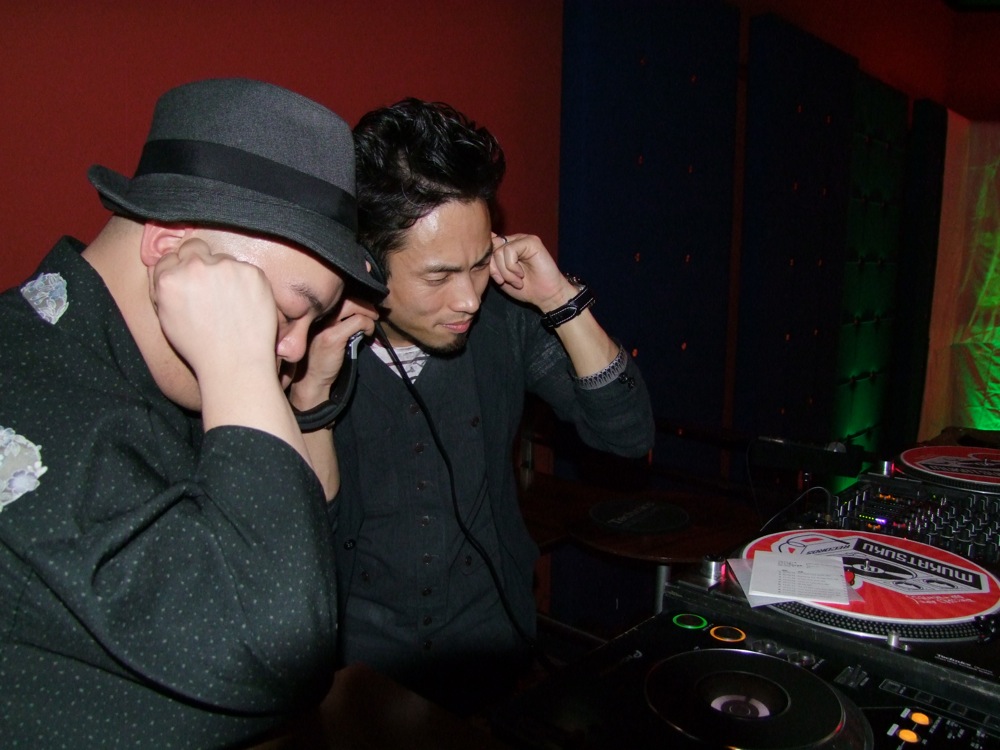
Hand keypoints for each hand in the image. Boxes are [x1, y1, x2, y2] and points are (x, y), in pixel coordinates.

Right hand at [151, 238, 277, 380]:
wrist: (235, 363)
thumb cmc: (200, 347)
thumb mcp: (167, 318)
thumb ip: (166, 288)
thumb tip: (169, 266)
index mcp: (169, 280)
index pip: (169, 257)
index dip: (178, 269)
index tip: (189, 282)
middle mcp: (195, 268)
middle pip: (194, 247)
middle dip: (199, 260)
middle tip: (210, 284)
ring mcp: (226, 267)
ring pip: (222, 259)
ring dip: (225, 273)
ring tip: (230, 304)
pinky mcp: (251, 272)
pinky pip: (246, 269)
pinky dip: (247, 283)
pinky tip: (246, 304)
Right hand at [288, 297, 377, 409]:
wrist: (311, 380)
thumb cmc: (321, 360)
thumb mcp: (328, 336)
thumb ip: (339, 323)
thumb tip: (360, 314)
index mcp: (316, 315)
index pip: (338, 297)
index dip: (356, 301)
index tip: (366, 309)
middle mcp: (317, 316)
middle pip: (346, 297)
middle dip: (365, 303)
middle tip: (374, 313)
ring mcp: (324, 325)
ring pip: (352, 305)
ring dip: (368, 312)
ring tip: (372, 322)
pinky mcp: (332, 336)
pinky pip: (358, 321)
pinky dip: (368, 324)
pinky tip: (369, 333)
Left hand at [489, 233, 578, 312]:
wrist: (545, 296)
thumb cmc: (525, 289)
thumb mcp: (501, 277)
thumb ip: (492, 263)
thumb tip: (481, 247)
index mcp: (507, 247)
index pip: (488, 246)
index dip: (489, 264)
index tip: (499, 280)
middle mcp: (514, 240)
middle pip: (491, 248)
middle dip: (495, 269)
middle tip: (505, 281)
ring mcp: (523, 239)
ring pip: (499, 251)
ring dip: (505, 271)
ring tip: (517, 281)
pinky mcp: (531, 241)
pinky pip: (510, 250)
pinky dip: (512, 267)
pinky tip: (521, 275)